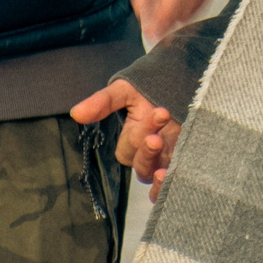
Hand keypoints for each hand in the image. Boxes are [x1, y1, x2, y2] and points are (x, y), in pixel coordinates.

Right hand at [70, 78, 182, 199]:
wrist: (185, 77)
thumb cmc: (153, 83)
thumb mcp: (127, 89)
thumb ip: (103, 102)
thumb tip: (76, 113)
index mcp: (131, 137)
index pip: (128, 147)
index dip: (140, 133)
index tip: (160, 111)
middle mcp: (147, 152)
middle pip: (140, 166)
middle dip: (148, 152)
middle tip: (158, 136)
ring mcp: (165, 158)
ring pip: (154, 179)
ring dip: (158, 178)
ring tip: (165, 171)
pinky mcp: (185, 161)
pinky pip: (174, 183)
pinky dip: (172, 185)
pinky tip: (178, 178)